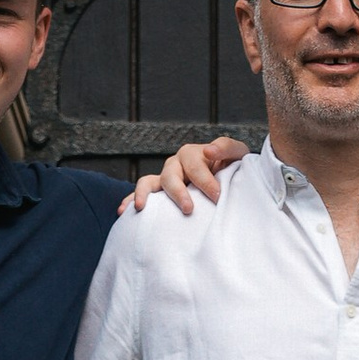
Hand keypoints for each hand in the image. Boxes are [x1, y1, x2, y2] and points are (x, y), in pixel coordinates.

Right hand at [122, 133, 247, 216]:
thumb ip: (226, 148)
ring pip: (149, 182)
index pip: (195, 165)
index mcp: (193, 155)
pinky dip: (130, 200)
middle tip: (189, 209)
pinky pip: (140, 195)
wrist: (228, 181)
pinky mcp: (158, 193)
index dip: (205, 180)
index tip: (217, 196)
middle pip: (170, 175)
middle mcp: (176, 165)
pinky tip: (123, 211)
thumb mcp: (236, 155)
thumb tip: (208, 151)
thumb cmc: (231, 168)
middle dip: (178, 192)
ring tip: (142, 208)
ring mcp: (164, 179)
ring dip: (145, 194)